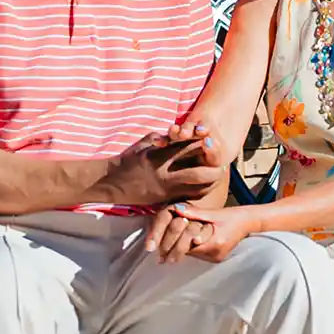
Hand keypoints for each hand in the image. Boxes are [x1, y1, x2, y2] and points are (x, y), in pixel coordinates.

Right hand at [103, 124, 221, 205]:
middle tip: (221, 163)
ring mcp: (168, 190)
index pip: (189, 150)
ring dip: (212, 182)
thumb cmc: (128, 160)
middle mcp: (166, 175)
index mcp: (160, 157)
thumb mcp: (143, 143)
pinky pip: (190, 198)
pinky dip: (201, 191)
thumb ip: (162, 137)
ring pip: (199, 189)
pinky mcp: (167, 200)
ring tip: (218, 173)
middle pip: (200, 174)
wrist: (112, 183)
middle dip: (215, 168)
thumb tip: (178, 133)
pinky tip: (207, 185)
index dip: (204, 146)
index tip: (212, 141)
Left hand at [147, 201, 259, 262]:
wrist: (248, 222)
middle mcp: (215, 254)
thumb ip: (193, 213)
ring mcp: (216, 258)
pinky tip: (183, 247)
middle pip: (188, 253)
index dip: (173, 244)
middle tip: (158, 256)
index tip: (158, 248)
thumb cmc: (231, 216)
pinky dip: (190, 250)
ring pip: (192, 255)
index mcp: (215, 243)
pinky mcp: (217, 258)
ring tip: (165, 251)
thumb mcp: (212, 213)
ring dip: (181, 250)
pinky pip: (199, 255)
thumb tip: (176, 209)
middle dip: (174, 251)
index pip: (187, 246)